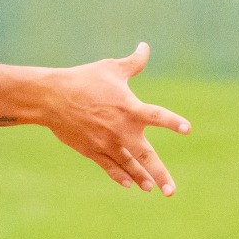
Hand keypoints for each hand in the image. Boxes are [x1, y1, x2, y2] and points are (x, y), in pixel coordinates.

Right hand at [40, 42, 190, 193]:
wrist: (51, 98)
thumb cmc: (83, 79)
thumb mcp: (110, 68)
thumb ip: (133, 62)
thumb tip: (145, 46)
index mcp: (129, 108)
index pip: (157, 116)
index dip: (172, 122)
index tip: (187, 129)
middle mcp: (120, 129)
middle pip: (145, 156)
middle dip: (160, 174)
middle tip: (171, 191)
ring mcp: (106, 143)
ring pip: (128, 166)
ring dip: (141, 179)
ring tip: (153, 188)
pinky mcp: (92, 150)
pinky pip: (109, 166)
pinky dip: (120, 175)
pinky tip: (129, 184)